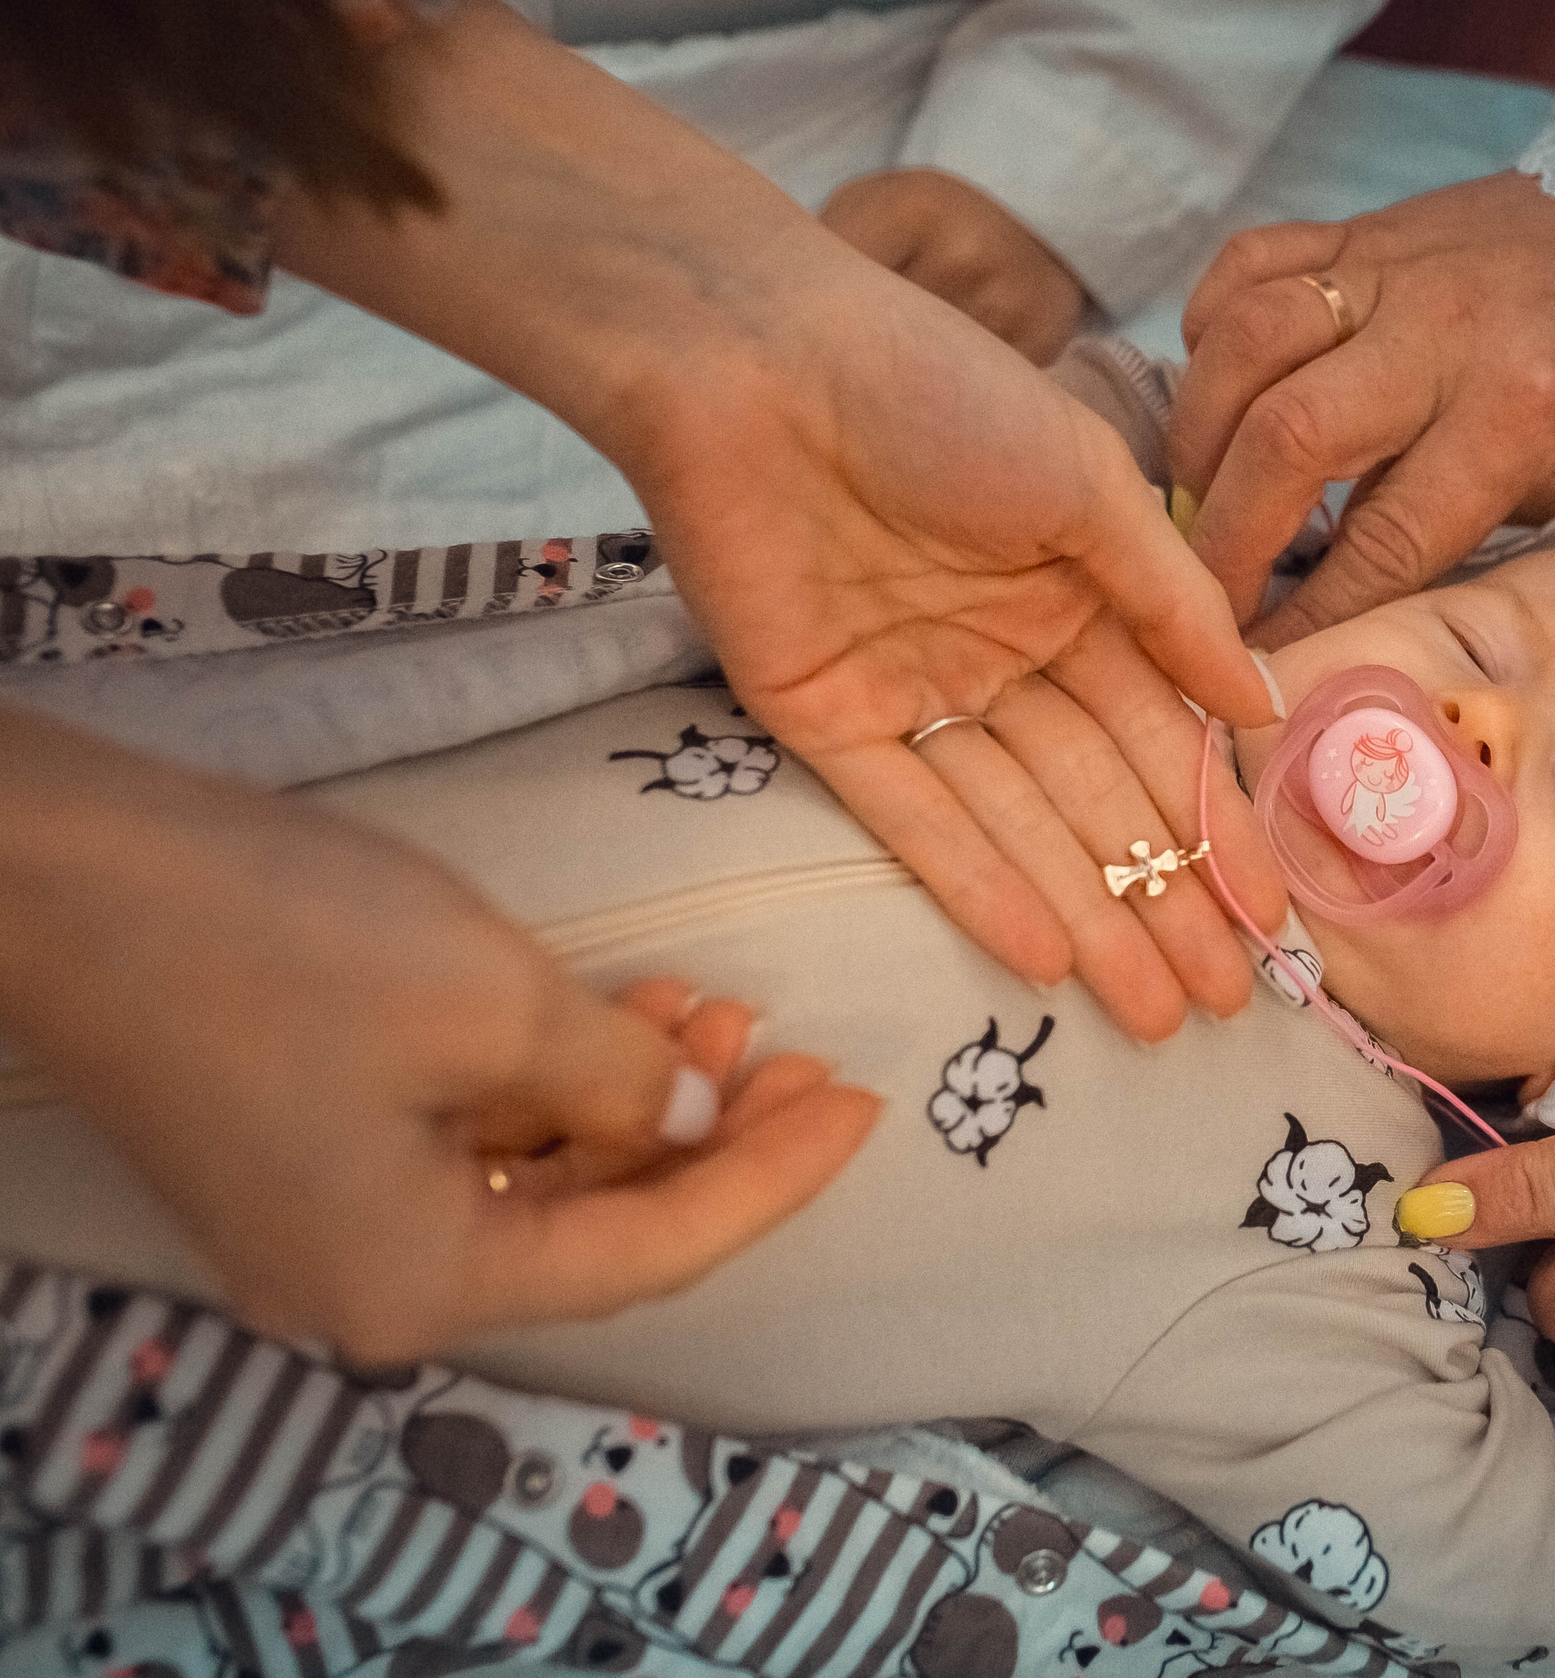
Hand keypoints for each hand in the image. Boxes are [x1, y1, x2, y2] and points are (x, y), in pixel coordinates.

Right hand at [0, 708, 876, 1362]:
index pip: (653, 1255)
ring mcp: (326, 1226)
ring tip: (728, 1017)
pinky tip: (623, 1015)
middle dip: (715, 1143)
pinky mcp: (301, 1153)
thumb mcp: (497, 1006)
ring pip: (538, 1185)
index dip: (775, 1180)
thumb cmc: (283, 942)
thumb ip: (624, 1083)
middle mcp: (373, 1289)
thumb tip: (691, 1122)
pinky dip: (554, 1089)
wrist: (55, 869)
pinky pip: (468, 1146)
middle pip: (600, 1233)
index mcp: (422, 1289)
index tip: (868, 1105)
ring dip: (639, 1105)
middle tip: (808, 1058)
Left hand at [270, 0, 1277, 1035]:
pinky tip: (1047, 958)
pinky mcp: (824, 725)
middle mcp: (1004, 661)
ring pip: (1020, 829)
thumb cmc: (936, 390)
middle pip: (1099, 802)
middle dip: (1166, 901)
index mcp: (1076, 599)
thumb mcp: (1088, 482)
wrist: (755, 356)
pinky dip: (978, 887)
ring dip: (1090, 918)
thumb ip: (1174, 602)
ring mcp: (916, 699)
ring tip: (1156, 1013)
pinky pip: (913, 822)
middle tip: (1229, 1001)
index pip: (1163, 736)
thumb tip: (1264, 705)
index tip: (1274, 915)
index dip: (1218, 826)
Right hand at [1167, 170, 1554, 646]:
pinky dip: (1207, 326)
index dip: (1313, 615)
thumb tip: (1345, 603)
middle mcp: (1444, 334)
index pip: (1386, 540)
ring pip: (1249, 339)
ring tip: (1191, 494)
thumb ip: (1465, 535)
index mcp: (1518, 414)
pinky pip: (1249, 262)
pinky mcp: (1358, 228)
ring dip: (1198, 431)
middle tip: (1198, 593)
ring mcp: (1391, 269)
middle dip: (1226, 535)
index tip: (1261, 663)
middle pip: (1289, 435)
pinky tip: (1211, 385)